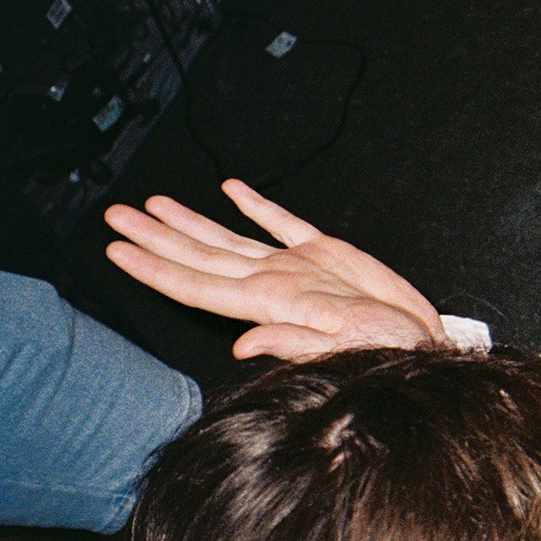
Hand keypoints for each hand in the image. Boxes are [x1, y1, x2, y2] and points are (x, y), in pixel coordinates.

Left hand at [105, 178, 447, 360]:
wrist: (425, 341)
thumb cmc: (390, 350)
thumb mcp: (345, 349)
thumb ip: (294, 343)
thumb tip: (243, 345)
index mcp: (269, 303)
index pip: (195, 284)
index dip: (153, 267)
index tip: (117, 250)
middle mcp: (272, 283)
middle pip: (198, 258)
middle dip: (154, 237)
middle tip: (115, 215)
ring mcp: (294, 267)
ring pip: (228, 239)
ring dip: (189, 222)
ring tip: (153, 204)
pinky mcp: (326, 253)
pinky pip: (281, 223)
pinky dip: (256, 205)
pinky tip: (233, 190)